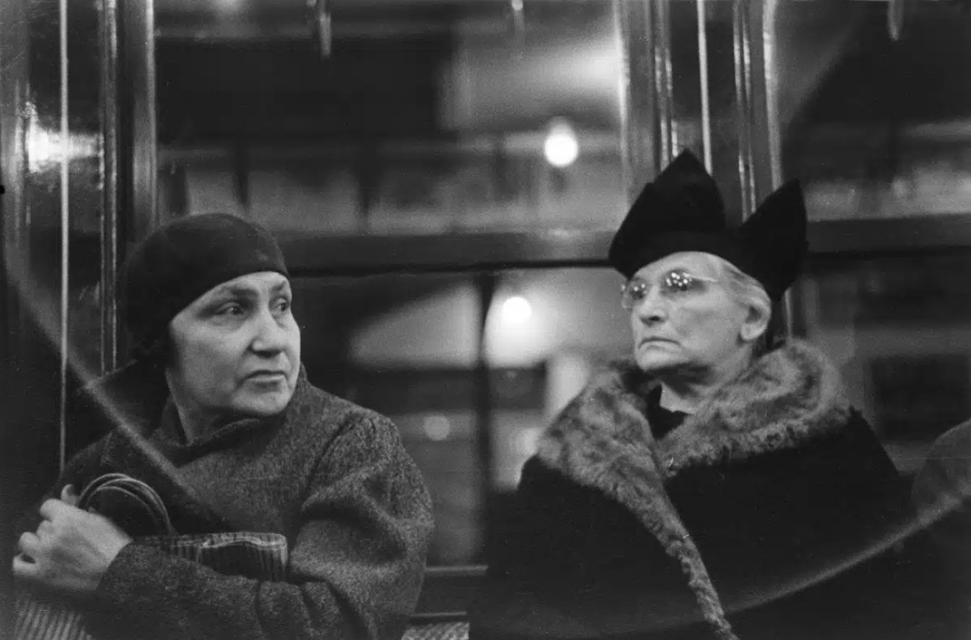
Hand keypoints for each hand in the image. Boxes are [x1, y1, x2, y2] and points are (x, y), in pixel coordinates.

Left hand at [12, 498, 132, 597]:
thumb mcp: (99, 519)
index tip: (63, 521)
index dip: (55, 513)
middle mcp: (53, 534)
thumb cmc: (114, 545)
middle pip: (41, 526)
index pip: (47, 506)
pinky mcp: (41, 576)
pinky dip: (21, 563)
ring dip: (35, 544)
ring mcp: (45, 555)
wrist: (119, 574)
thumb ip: (77, 503)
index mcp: (69, 518)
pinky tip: (32, 562)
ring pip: (26, 541)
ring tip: (48, 552)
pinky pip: (17, 566)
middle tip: (66, 542)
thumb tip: (66, 488)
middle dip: (51, 532)